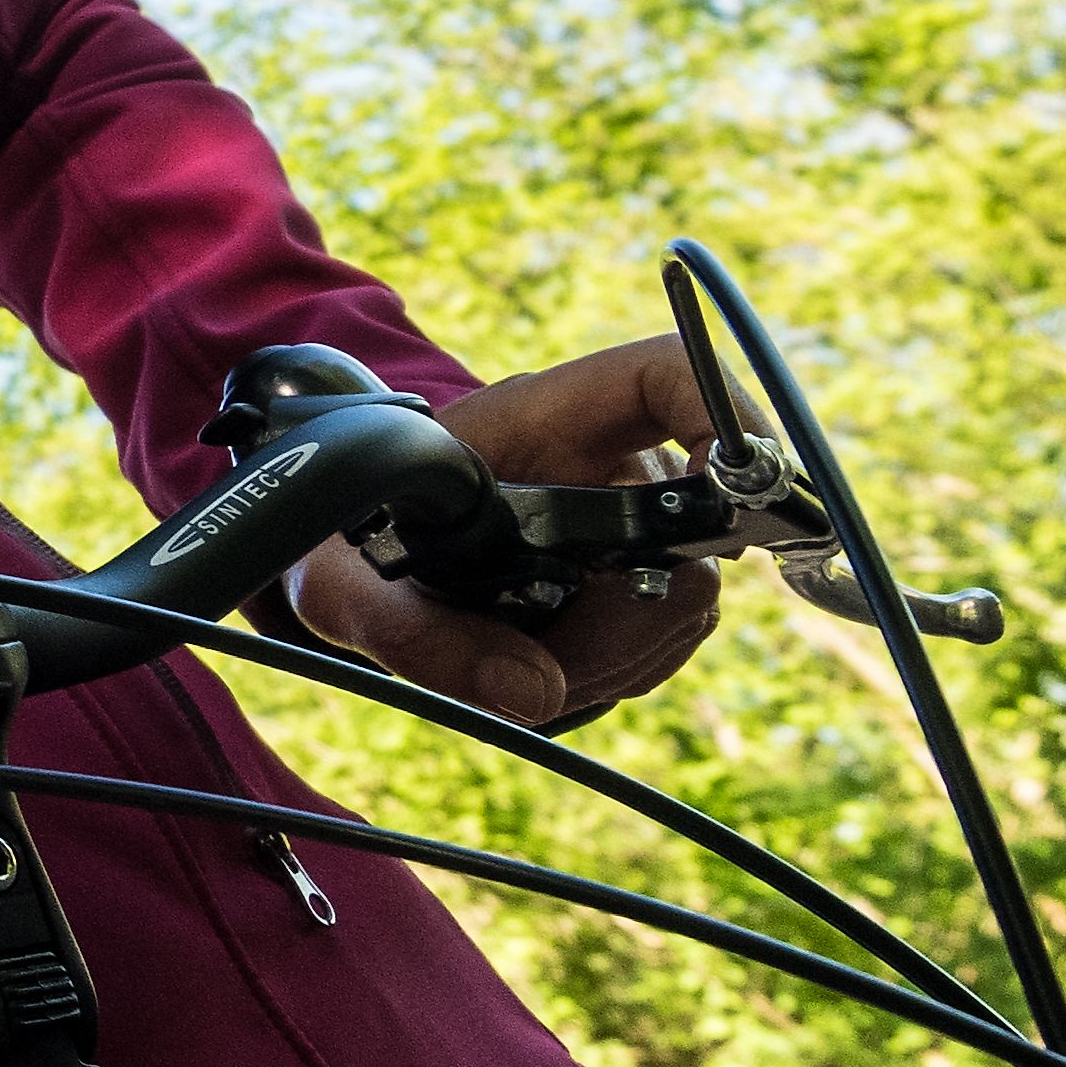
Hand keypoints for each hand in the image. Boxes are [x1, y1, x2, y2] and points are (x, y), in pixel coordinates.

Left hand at [291, 337, 728, 733]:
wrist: (354, 556)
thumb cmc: (350, 541)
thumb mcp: (343, 584)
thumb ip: (416, 633)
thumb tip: (533, 691)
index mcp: (538, 420)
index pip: (659, 376)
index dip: (717, 409)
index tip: (722, 488)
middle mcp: (604, 465)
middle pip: (695, 528)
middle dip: (627, 616)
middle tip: (542, 656)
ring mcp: (633, 525)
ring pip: (688, 600)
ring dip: (614, 656)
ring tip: (520, 659)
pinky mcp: (638, 585)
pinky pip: (670, 641)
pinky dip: (617, 671)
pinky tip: (547, 667)